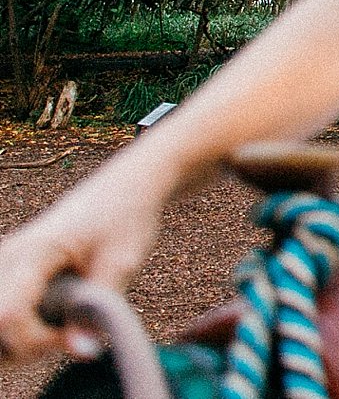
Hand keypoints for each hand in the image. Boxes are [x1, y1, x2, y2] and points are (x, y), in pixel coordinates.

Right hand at [0, 158, 173, 363]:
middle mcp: (7, 256)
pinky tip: (51, 316)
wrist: (126, 186)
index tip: (75, 337)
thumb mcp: (122, 263)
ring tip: (61, 325)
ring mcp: (3, 262)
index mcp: (33, 252)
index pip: (7, 317)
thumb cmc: (126, 218)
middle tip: (67, 334)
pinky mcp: (7, 269)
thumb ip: (97, 310)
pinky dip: (21, 325)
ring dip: (21, 338)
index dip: (35, 342)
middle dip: (25, 346)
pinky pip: (3, 311)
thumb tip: (80, 352)